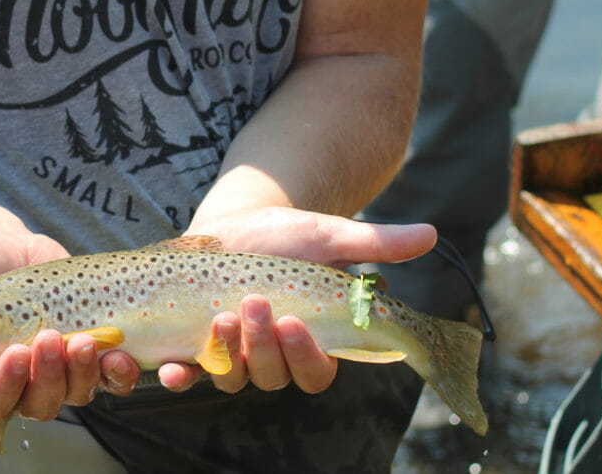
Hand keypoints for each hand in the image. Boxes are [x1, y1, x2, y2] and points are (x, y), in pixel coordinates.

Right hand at [0, 232, 141, 421]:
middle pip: (37, 403)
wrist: (8, 253)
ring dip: (84, 373)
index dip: (4, 385)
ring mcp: (57, 371)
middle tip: (55, 338)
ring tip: (88, 338)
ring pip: (75, 393)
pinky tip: (121, 350)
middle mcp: (19, 382)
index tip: (15, 352)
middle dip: (49, 377)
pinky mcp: (88, 353)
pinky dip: (118, 371)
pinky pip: (108, 377)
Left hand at [157, 206, 435, 393]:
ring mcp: (233, 354)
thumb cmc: (286, 235)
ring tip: (222, 316)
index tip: (296, 322)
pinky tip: (171, 370)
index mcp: (311, 340)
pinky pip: (189, 375)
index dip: (308, 358)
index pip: (318, 372)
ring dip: (227, 355)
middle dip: (264, 347)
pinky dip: (180, 377)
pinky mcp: (196, 346)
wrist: (232, 223)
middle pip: (274, 377)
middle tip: (255, 305)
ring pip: (234, 378)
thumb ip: (375, 242)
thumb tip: (430, 234)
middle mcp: (273, 356)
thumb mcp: (328, 235)